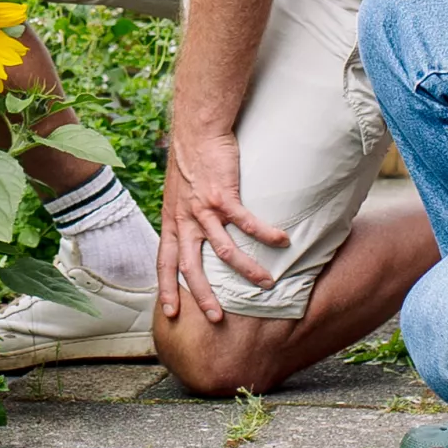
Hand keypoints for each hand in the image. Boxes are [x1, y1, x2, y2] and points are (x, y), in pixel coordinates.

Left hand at [157, 127, 289, 323]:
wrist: (195, 130)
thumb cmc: (190, 159)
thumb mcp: (178, 193)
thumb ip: (184, 215)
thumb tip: (192, 230)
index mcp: (173, 221)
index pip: (164, 262)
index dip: (165, 288)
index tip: (170, 312)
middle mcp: (185, 220)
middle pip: (190, 267)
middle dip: (203, 295)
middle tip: (216, 318)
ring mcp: (203, 209)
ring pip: (225, 251)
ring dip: (247, 270)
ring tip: (267, 283)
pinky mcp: (223, 195)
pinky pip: (246, 222)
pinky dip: (266, 233)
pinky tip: (283, 240)